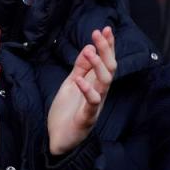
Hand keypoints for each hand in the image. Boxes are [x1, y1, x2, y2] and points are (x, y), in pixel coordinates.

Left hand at [47, 27, 116, 155]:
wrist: (59, 140)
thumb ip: (80, 68)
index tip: (105, 29)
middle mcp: (100, 93)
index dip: (107, 45)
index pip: (106, 61)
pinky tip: (80, 79)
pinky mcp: (87, 118)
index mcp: (96, 84)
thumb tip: (89, 47)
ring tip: (91, 51)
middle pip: (109, 68)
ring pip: (105, 83)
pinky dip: (87, 90)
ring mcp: (94, 105)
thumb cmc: (66, 113)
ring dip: (98, 66)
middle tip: (98, 33)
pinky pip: (91, 103)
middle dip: (106, 50)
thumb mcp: (71, 84)